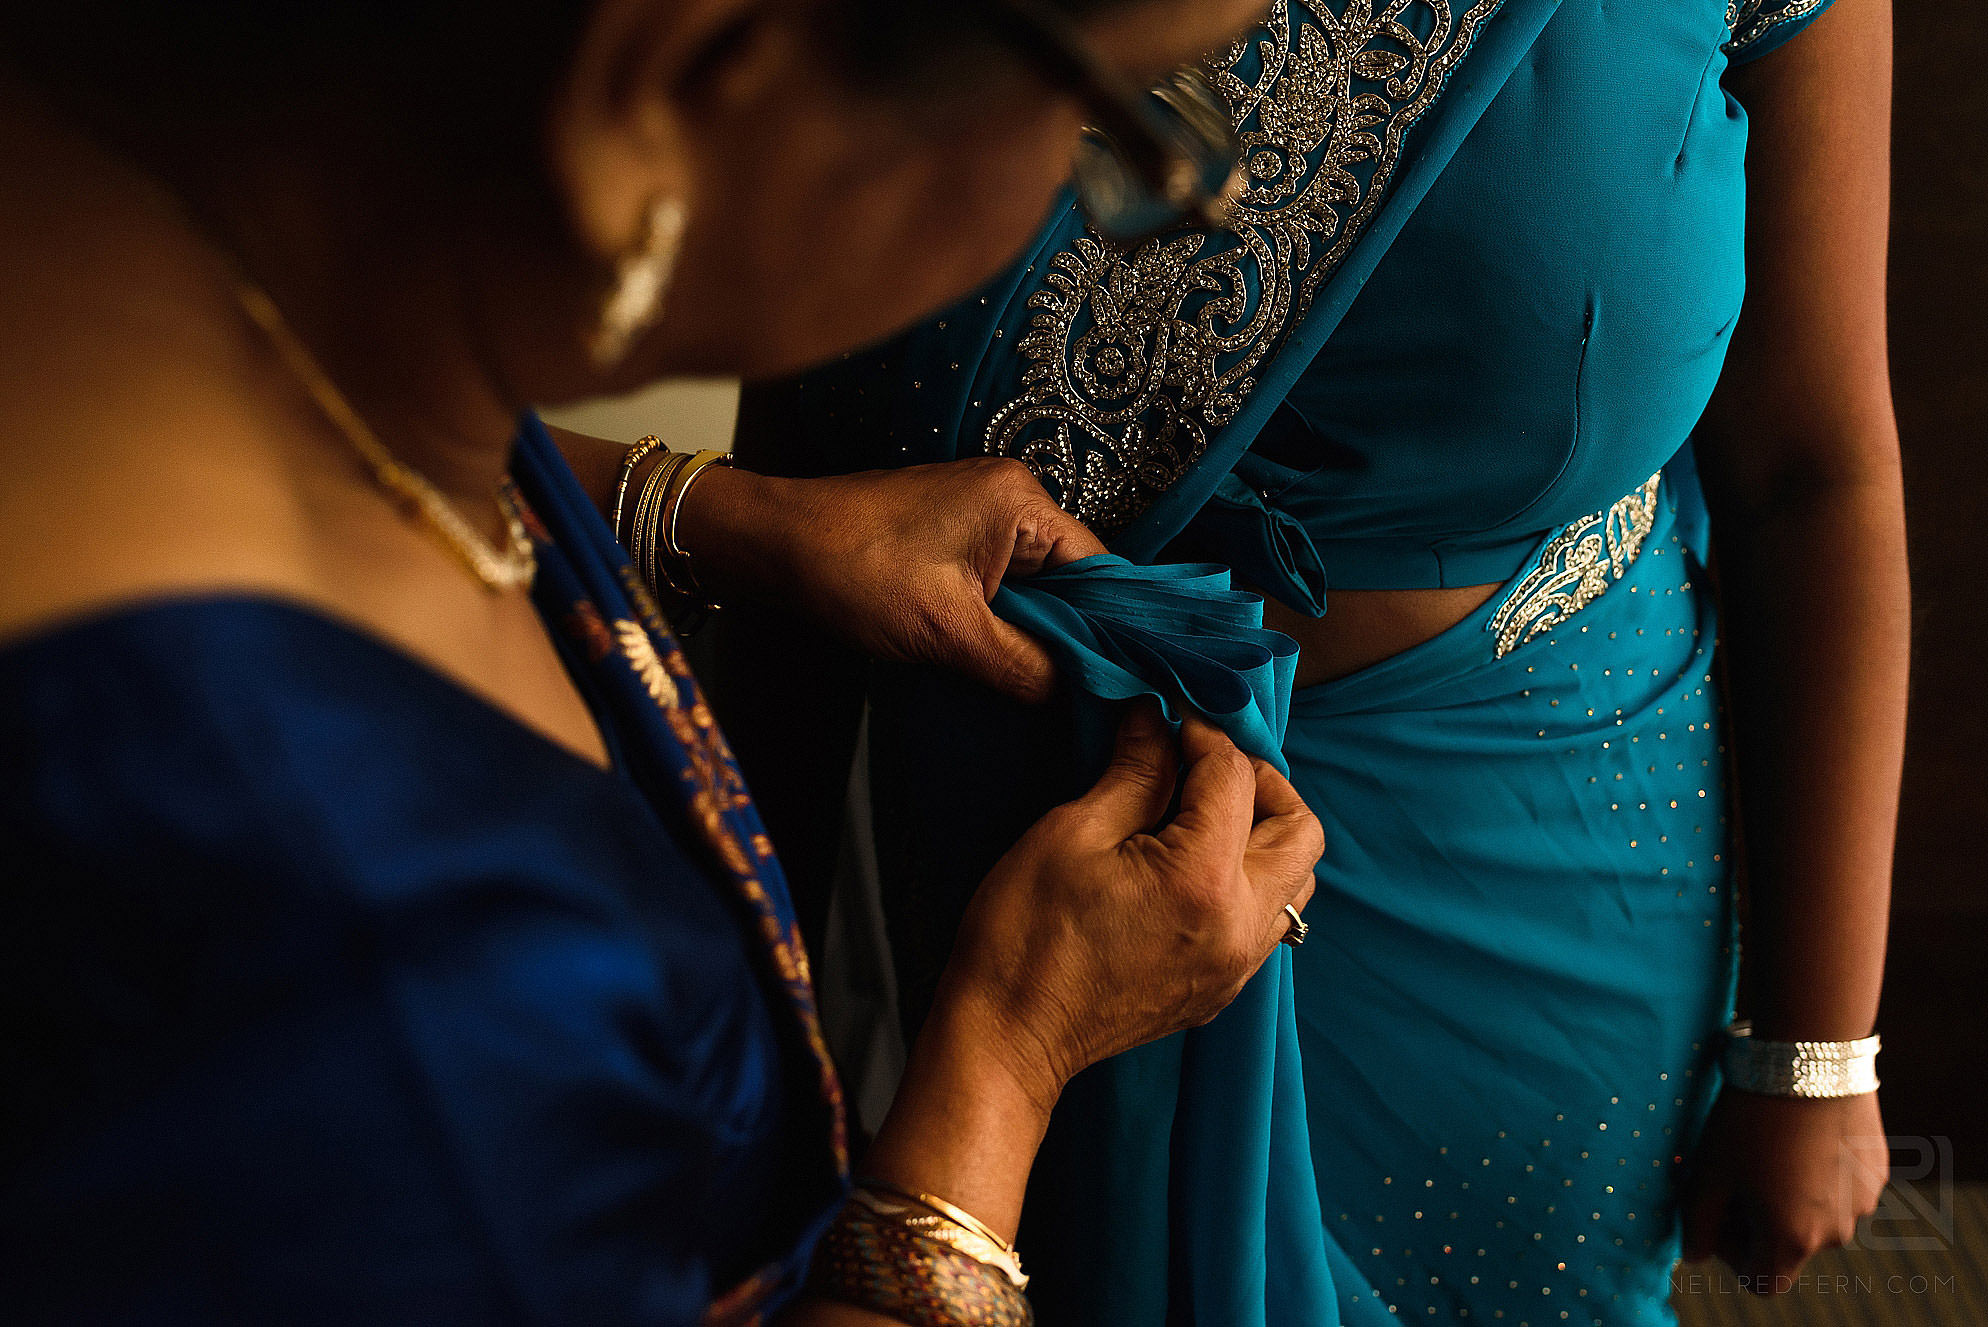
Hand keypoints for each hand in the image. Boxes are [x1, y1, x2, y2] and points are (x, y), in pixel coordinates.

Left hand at [677, 459, 1105, 701]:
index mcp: (1019, 501)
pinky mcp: (953, 534)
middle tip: (1078, 691)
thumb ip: (1021, 665)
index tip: (1117, 679)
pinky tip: (998, 656)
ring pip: (1035, 586)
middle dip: (1070, 632)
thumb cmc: (853, 570)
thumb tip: (1071, 693)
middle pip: (1071, 577)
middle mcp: (1009, 496)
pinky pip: (1001, 582)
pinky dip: (1003, 619)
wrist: (775, 545)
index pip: (1098, 568)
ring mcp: (979, 512)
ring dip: (1032, 630)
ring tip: (1036, 679)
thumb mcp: (947, 632)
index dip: (1109, 627)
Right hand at [933, 703, 1322, 1114]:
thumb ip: (1133, 772)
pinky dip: (1247, 879)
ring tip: (1201, 814)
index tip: (1164, 723)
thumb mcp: (1072, 833)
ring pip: (1296, 879)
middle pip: (1300, 829)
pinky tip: (1189, 866)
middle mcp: (1240, 925)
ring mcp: (1237, 965)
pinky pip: (1266, 920)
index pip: (1233, 778)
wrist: (1011, 1037)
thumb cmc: (1026, 934)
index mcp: (1202, 879)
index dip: (1199, 734)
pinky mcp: (1222, 988)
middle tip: (1202, 766)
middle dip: (1260, 782)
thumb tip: (1155, 718)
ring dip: (1264, 834)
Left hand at [1680, 1087, 1887, 1291]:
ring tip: (1760, 1148)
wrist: (1809, 1059)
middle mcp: (1837, 1232)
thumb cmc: (1750, 1119)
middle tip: (1729, 1175)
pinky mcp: (1875, 1171)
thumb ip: (1696, 1224)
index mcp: (1794, 1240)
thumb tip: (1696, 1254)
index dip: (1732, 1256)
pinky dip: (1813, 1173)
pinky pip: (1837, 1187)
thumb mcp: (1708, 1172)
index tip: (1716, 1214)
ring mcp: (1862, 1202)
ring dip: (1785, 1196)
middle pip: (1788, 1247)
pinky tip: (1792, 1132)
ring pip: (1814, 1215)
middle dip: (1754, 1220)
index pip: (1762, 1281)